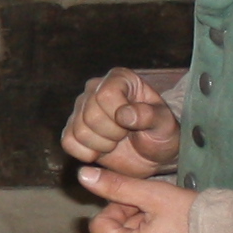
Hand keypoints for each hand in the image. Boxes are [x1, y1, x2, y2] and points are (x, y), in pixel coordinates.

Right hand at [62, 69, 183, 175]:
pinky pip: (68, 143)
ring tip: (116, 142)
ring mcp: (81, 108)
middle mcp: (95, 88)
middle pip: (90, 115)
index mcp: (120, 79)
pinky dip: (86, 153)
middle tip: (125, 135)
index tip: (132, 124)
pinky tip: (101, 150)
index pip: (105, 95)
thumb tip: (124, 115)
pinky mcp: (72, 128)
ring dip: (101, 145)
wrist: (153, 154)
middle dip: (111, 134)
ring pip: (79, 131)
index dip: (118, 117)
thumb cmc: (161, 133)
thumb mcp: (164, 124)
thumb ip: (149, 115)